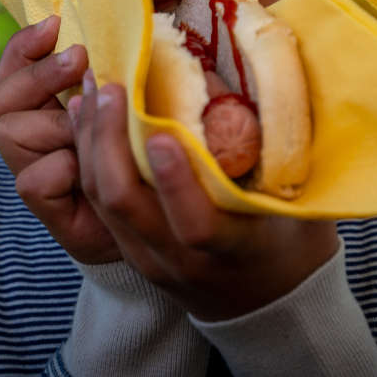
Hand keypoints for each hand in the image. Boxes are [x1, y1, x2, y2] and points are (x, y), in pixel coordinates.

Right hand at [0, 17, 120, 263]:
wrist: (158, 214)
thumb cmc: (140, 148)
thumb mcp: (124, 101)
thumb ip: (105, 71)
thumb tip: (107, 27)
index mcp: (40, 105)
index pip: (11, 67)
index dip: (24, 44)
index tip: (55, 23)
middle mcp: (26, 137)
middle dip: (39, 74)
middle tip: (80, 59)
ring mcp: (30, 172)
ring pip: (11, 132)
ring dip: (58, 124)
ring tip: (95, 129)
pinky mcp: (42, 207)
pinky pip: (34, 178)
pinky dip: (66, 168)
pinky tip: (93, 170)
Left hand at [71, 77, 338, 320]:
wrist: (267, 300)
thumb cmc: (289, 236)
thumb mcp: (292, 200)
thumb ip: (263, 146)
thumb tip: (216, 76)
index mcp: (233, 250)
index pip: (196, 226)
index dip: (175, 182)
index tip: (162, 136)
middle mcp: (182, 260)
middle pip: (126, 204)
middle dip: (110, 139)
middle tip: (113, 86)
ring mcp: (150, 259)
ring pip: (103, 200)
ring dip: (91, 140)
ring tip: (93, 88)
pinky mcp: (130, 252)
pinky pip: (97, 203)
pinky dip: (87, 156)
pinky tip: (84, 117)